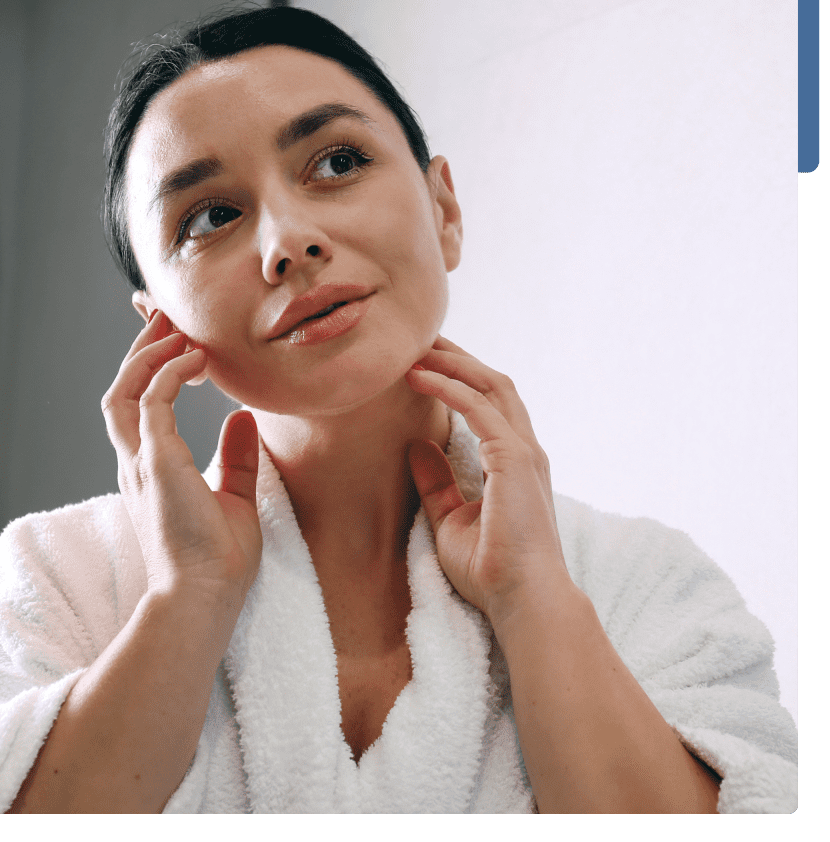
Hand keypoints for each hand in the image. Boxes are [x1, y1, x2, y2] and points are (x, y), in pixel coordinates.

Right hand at [101, 310, 261, 604]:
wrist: (205, 599)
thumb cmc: (218, 560)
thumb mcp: (234, 496)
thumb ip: (236, 456)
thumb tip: (243, 418)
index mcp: (150, 470)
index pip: (138, 405)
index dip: (149, 366)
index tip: (171, 335)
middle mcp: (136, 463)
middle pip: (122, 389)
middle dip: (142, 348)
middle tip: (167, 315)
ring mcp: (140, 463)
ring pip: (124, 390)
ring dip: (148, 353)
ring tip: (177, 326)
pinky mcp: (155, 463)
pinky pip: (153, 402)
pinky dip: (170, 373)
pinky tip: (197, 358)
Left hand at [405, 336, 570, 640]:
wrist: (521, 601)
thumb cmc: (491, 570)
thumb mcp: (450, 519)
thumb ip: (437, 482)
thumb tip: (415, 446)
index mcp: (512, 462)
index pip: (490, 403)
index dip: (459, 377)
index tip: (424, 360)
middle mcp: (523, 449)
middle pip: (492, 383)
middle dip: (457, 356)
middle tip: (419, 337)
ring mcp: (524, 452)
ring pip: (491, 385)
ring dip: (453, 362)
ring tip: (416, 347)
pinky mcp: (515, 459)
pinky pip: (479, 408)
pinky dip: (450, 387)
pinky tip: (420, 376)